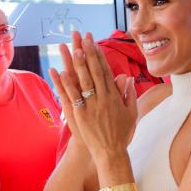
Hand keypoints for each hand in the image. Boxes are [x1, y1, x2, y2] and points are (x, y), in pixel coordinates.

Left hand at [50, 32, 136, 164]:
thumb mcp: (131, 113)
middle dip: (88, 53)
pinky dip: (65, 84)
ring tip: (72, 48)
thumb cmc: (122, 134)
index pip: (106, 71)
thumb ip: (129, 94)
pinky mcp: (81, 115)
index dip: (99, 56)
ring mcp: (91, 106)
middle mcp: (103, 99)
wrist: (111, 152)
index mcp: (115, 97)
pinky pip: (72, 96)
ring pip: (83, 81)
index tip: (94, 43)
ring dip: (77, 64)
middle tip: (83, 37)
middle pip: (94, 72)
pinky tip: (59, 72)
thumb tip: (128, 77)